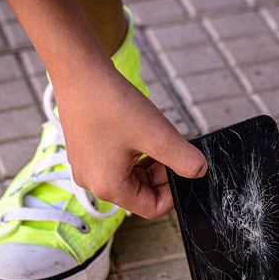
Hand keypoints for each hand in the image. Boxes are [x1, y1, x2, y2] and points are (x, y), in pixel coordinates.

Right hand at [53, 63, 206, 218]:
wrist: (78, 71)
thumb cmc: (111, 102)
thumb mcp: (157, 135)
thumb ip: (184, 159)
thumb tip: (199, 172)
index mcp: (108, 187)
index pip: (152, 208)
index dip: (173, 192)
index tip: (182, 168)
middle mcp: (93, 182)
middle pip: (141, 192)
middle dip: (161, 173)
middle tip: (169, 146)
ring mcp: (86, 167)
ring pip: (131, 176)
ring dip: (149, 161)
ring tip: (153, 134)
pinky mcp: (84, 151)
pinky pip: (117, 162)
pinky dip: (134, 151)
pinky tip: (137, 129)